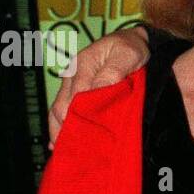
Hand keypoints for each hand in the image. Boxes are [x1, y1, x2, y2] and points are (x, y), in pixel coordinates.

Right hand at [49, 26, 150, 147]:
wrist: (135, 42)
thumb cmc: (132, 48)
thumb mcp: (127, 55)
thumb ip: (113, 71)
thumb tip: (97, 90)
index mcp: (83, 65)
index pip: (76, 97)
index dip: (79, 118)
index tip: (86, 137)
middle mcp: (72, 75)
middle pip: (62, 107)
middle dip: (67, 129)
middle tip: (76, 151)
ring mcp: (72, 83)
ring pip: (59, 111)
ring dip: (60, 131)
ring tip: (63, 152)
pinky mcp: (76, 90)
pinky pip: (63, 110)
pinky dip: (61, 126)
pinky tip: (58, 143)